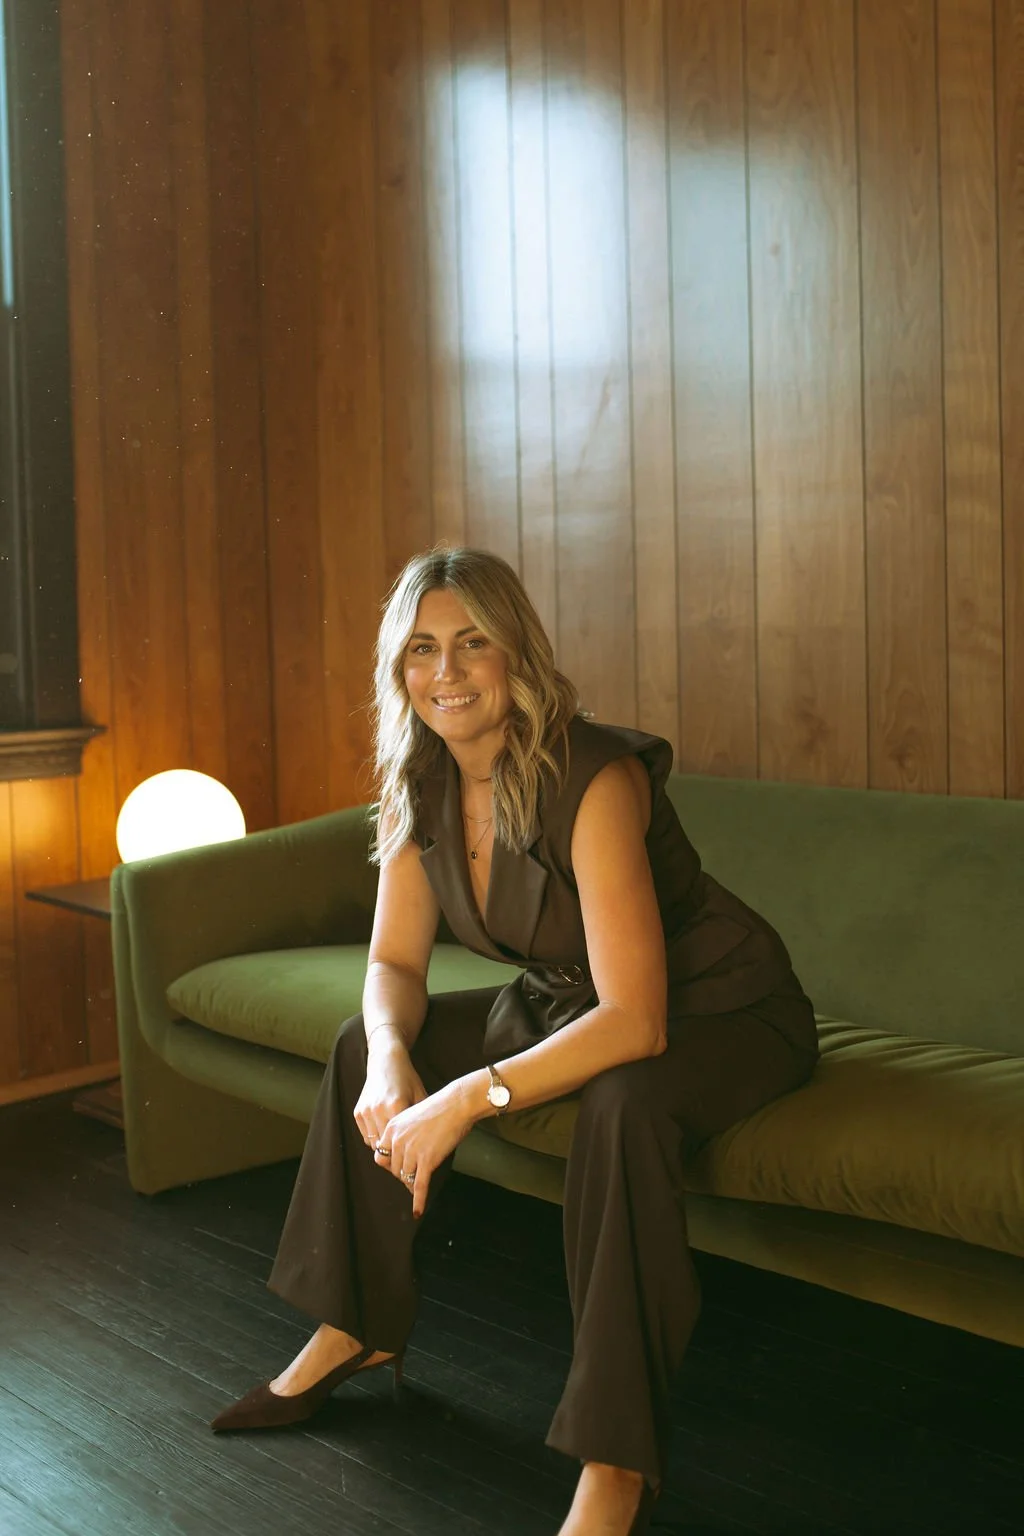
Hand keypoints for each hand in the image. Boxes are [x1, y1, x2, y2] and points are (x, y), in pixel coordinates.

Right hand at [353, 1036, 426, 1150]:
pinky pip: (365, 1135)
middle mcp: (378, 1110)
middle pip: (385, 1146)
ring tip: (395, 1147)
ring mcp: (366, 1111)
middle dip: (394, 1153)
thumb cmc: (407, 1079)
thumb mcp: (420, 1095)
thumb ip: (423, 1118)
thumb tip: (436, 1141)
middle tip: (403, 1157)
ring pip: (373, 1143)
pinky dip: (374, 1138)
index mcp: (396, 1106)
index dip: (406, 1152)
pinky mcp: (358, 1112)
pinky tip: (385, 1133)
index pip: (400, 1141)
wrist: (386, 1062)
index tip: (413, 1157)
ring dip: (383, 1147)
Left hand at [374, 1086, 473, 1218]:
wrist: (456, 1104)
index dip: (390, 1164)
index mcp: (392, 1128)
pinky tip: (418, 1210)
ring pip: (406, 1177)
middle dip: (404, 1174)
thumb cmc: (439, 1108)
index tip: (398, 1167)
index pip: (382, 1155)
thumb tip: (403, 1154)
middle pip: (394, 1169)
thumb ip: (403, 1134)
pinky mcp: (426, 1161)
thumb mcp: (412, 1116)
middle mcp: (398, 1140)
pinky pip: (419, 1186)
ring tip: (418, 1188)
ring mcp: (412, 1151)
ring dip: (412, 1184)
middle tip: (414, 1175)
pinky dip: (419, 1200)